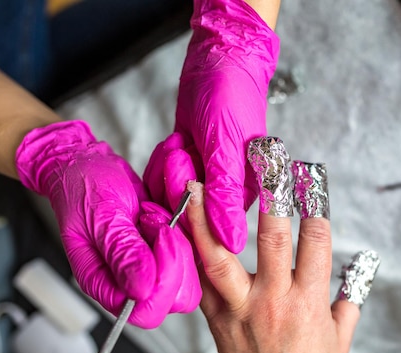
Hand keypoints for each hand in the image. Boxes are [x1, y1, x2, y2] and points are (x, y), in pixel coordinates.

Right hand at [15, 120, 199, 327]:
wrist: (87, 168)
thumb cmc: (85, 187)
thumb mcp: (103, 215)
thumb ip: (123, 253)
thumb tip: (141, 291)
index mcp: (103, 283)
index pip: (146, 310)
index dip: (163, 279)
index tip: (161, 236)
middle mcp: (125, 283)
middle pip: (172, 300)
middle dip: (176, 261)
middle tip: (160, 224)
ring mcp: (144, 271)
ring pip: (185, 279)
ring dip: (179, 246)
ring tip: (157, 218)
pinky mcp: (159, 256)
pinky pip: (186, 257)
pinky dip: (182, 235)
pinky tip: (161, 215)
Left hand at [143, 0, 279, 252]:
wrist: (216, 60)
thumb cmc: (230, 96)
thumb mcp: (226, 146)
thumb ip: (225, 196)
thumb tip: (233, 244)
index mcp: (242, 195)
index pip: (205, 225)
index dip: (186, 201)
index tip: (188, 166)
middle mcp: (223, 194)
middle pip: (180, 211)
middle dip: (175, 177)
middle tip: (187, 148)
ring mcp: (201, 182)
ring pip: (165, 195)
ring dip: (167, 165)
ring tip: (184, 141)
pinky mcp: (184, 169)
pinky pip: (158, 180)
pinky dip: (161, 160)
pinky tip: (177, 141)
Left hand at [185, 181, 360, 352]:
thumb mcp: (341, 339)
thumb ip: (350, 298)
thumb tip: (363, 266)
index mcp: (308, 302)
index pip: (316, 241)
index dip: (315, 204)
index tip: (310, 176)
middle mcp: (273, 300)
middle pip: (272, 238)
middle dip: (271, 194)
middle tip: (265, 160)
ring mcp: (239, 308)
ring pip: (221, 257)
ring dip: (208, 217)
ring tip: (197, 185)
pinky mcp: (215, 317)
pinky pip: (201, 279)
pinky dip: (191, 249)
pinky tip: (181, 224)